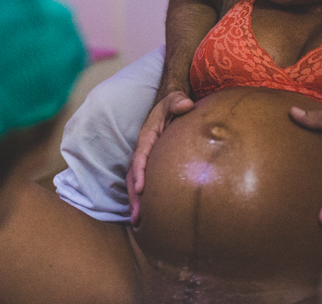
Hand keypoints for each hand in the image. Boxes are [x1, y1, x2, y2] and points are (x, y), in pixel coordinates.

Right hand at [126, 91, 194, 225]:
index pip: (140, 157)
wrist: (171, 107)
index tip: (142, 189)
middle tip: (138, 216)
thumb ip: (178, 101)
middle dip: (134, 196)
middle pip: (134, 176)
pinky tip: (148, 215)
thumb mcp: (174, 100)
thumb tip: (187, 105)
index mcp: (146, 137)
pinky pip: (144, 183)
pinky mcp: (151, 166)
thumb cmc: (173, 105)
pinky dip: (142, 199)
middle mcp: (142, 150)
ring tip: (138, 221)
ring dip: (135, 202)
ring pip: (135, 183)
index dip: (140, 172)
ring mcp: (145, 159)